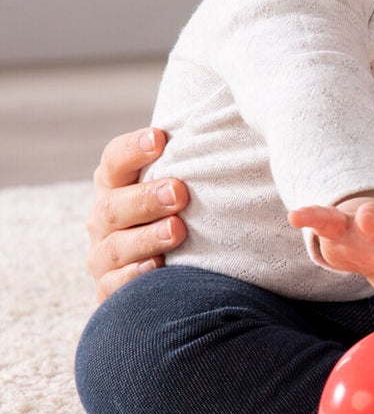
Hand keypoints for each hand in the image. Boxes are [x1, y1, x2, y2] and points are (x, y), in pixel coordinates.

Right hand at [86, 127, 188, 302]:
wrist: (175, 267)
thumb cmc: (184, 211)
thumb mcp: (182, 184)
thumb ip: (193, 162)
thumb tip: (229, 123)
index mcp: (117, 185)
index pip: (115, 161)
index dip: (133, 149)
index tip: (160, 139)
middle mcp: (104, 219)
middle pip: (114, 206)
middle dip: (146, 198)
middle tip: (179, 192)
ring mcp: (104, 256)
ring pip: (115, 247)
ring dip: (146, 238)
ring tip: (177, 230)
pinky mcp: (109, 289)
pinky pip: (114, 287)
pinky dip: (134, 278)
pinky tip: (157, 268)